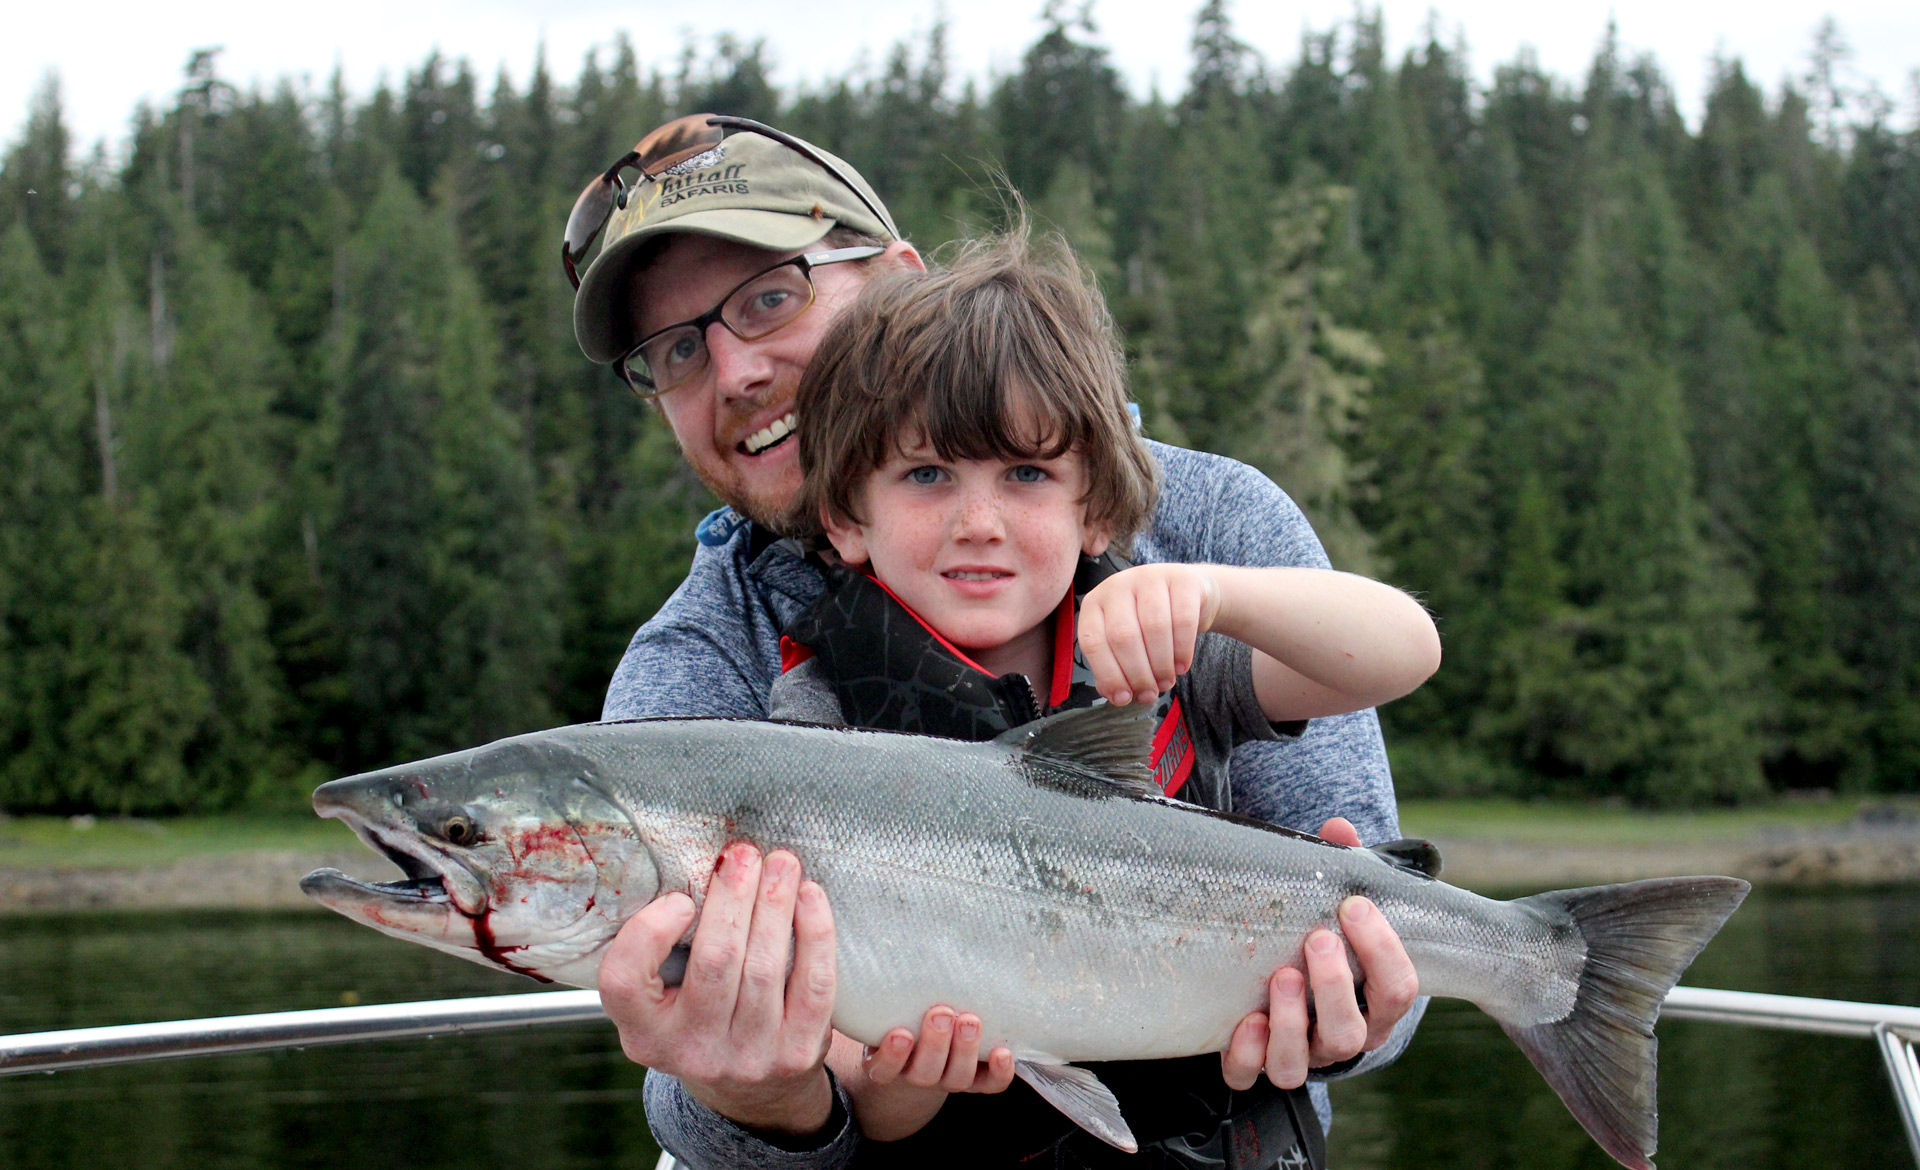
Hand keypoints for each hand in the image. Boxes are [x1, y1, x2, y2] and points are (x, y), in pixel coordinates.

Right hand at [597, 844, 838, 1135]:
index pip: (624, 981)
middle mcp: (691, 1051)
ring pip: (765, 969)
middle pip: (714, 962)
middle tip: (744, 854)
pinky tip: (810, 896)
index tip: (680, 898)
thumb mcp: (660, 997)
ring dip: (776, 904)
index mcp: (643, 1033)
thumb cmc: (699, 1017)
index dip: (649, 932)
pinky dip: (815, 934)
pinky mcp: (796, 1054)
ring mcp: (748, 1058)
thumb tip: (699, 869)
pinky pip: (813, 985)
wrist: (750, 1089)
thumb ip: (659, 949)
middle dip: (733, 898)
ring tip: (781, 863)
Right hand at [834, 1006, 1016, 1141]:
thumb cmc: (898, 1016)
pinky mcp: (977, 1079)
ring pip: (958, 1077)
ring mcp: (948, 1079)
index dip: (892, 1055)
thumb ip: (875, 991)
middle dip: (935, 1043)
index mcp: (886, 1065)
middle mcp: (917, 1075)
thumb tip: (853, 946)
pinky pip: (990, 1084)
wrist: (922, 1047)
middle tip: (941, 1012)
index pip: (884, 1069)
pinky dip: (1000, 1073)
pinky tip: (1005, 1053)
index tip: (899, 1032)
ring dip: (966, 1050)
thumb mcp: (881, 1010)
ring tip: (971, 1021)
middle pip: (925, 1072)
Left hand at [1077, 564, 1221, 705]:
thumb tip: (1118, 697)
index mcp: (1095, 603)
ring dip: (1161, 665)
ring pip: (1154, 628)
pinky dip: (1182, 650)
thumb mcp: (1125, 643)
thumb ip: (1116, 668)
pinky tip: (1182, 666)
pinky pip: (1183, 620)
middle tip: (1150, 694)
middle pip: (1123, 636)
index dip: (1108, 675)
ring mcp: (1149, 577)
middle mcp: (1117, 585)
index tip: (1123, 699)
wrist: (1188, 595)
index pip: (1093, 641)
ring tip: (1166, 682)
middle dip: (1138, 674)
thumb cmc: (1148, 624)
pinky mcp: (1182, 579)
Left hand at [1219, 817, 1419, 1090]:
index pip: (1398, 989)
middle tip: (1317, 939)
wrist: (1294, 989)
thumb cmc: (1326, 941)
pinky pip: (1249, 1076)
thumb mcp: (1341, 909)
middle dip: (1335, 986)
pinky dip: (1245, 1054)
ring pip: (1301, 1063)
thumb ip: (1346, 868)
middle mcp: (1343, 1036)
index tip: (1354, 905)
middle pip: (1352, 1034)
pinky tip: (1244, 1020)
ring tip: (1281, 976)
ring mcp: (1300, 1055)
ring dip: (1290, 1023)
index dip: (1382, 949)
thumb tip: (1339, 829)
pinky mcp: (1255, 1064)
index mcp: (1375, 1003)